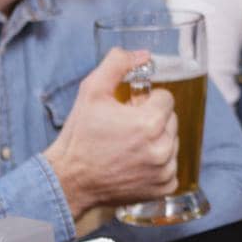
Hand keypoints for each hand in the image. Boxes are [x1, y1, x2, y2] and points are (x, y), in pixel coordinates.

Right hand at [43, 49, 177, 218]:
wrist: (69, 180)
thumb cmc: (80, 137)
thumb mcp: (92, 92)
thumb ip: (117, 65)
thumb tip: (142, 54)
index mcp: (150, 123)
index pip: (166, 98)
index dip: (146, 100)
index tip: (129, 108)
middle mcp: (162, 149)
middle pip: (171, 120)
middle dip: (152, 119)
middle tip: (125, 127)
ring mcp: (165, 170)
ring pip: (172, 142)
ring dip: (156, 140)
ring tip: (128, 146)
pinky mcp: (164, 187)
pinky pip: (171, 166)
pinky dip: (157, 163)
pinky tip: (134, 162)